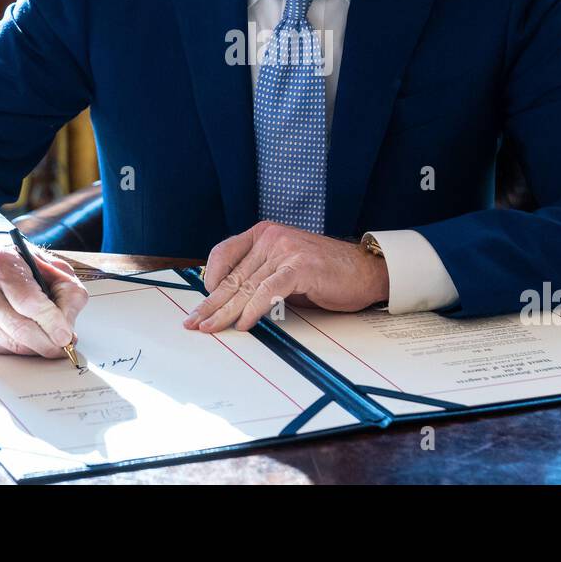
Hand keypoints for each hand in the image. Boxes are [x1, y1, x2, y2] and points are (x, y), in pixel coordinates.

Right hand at [0, 234, 88, 356]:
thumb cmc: (26, 268)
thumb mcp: (55, 269)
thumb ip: (67, 295)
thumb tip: (66, 330)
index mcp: (2, 263)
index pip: (28, 300)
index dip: (50, 322)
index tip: (65, 337)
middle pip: (18, 326)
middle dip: (46, 342)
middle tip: (63, 347)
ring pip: (10, 342)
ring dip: (35, 348)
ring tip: (51, 342)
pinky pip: (0, 348)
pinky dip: (21, 349)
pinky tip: (31, 339)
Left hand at [183, 222, 388, 332]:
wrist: (366, 270)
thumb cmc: (327, 273)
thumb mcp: (286, 268)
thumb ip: (261, 276)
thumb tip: (231, 299)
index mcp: (265, 234)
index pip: (224, 254)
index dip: (209, 279)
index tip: (201, 302)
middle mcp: (272, 238)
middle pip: (233, 276)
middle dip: (211, 303)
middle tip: (193, 322)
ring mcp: (286, 251)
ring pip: (247, 286)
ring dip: (226, 312)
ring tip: (211, 328)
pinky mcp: (300, 267)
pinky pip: (268, 291)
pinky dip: (254, 310)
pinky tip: (243, 324)